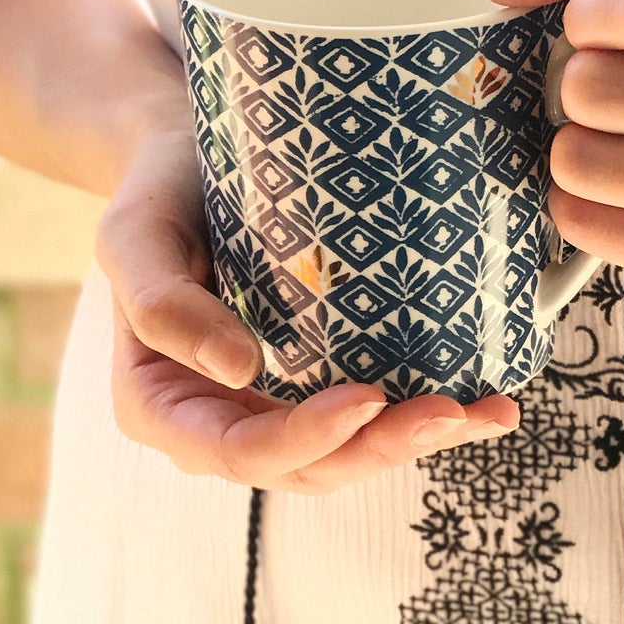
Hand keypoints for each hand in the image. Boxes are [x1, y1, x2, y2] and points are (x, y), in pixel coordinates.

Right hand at [95, 122, 520, 492]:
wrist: (189, 157)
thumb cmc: (157, 192)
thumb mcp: (134, 235)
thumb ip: (163, 304)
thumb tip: (238, 371)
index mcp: (163, 404)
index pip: (236, 450)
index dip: (303, 438)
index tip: (367, 398)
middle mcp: (222, 416)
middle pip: (307, 466)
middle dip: (381, 448)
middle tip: (451, 411)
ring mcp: (275, 400)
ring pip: (349, 451)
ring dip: (418, 440)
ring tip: (489, 414)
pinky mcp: (319, 372)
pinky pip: (371, 410)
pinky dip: (425, 410)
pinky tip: (486, 399)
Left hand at [480, 0, 623, 284]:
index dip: (590, 12)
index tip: (593, 21)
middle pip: (591, 87)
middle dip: (581, 80)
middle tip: (620, 86)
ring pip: (577, 159)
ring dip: (575, 141)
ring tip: (619, 135)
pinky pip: (580, 220)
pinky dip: (578, 198)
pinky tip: (622, 184)